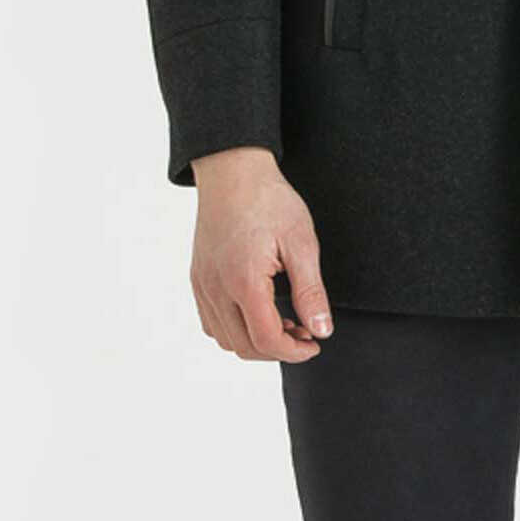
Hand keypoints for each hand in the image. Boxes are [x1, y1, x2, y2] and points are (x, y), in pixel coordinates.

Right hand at [189, 146, 333, 361]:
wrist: (233, 169)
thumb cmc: (268, 199)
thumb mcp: (301, 242)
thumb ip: (311, 291)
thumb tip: (322, 330)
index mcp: (244, 281)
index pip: (267, 340)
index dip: (294, 351)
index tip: (315, 343)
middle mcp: (216, 289)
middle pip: (244, 347)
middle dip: (278, 350)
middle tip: (305, 332)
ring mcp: (203, 284)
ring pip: (225, 339)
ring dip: (255, 342)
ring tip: (284, 321)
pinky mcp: (198, 277)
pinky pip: (211, 321)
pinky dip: (234, 329)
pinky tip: (258, 311)